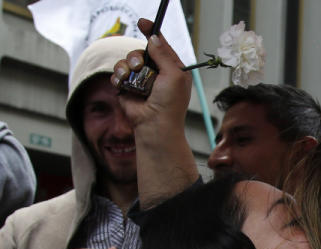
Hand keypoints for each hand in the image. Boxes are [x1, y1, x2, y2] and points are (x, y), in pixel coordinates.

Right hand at [112, 18, 198, 208]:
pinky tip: (123, 85)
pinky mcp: (127, 87)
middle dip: (137, 56)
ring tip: (130, 78)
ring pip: (127, 60)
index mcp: (172, 69)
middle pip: (141, 51)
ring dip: (126, 66)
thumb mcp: (174, 75)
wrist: (154, 124)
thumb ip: (164, 54)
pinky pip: (118, 73)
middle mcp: (156, 73)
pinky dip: (119, 77)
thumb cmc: (169, 103)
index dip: (152, 33)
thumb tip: (154, 38)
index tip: (143, 23)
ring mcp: (141, 80)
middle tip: (139, 66)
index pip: (161, 45)